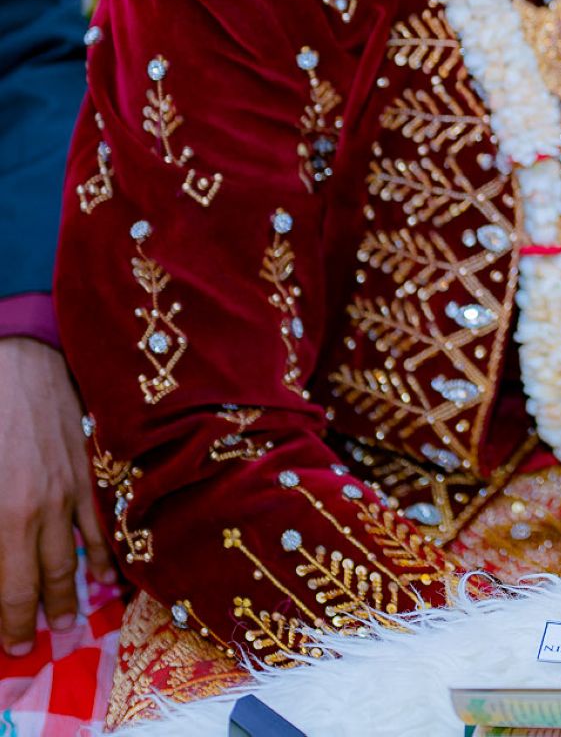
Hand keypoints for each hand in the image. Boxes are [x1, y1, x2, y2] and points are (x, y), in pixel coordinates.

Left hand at [0, 337, 109, 654]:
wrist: (23, 361)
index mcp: (8, 516)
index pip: (12, 586)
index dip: (11, 620)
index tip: (13, 645)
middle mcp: (44, 510)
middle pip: (47, 577)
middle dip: (41, 614)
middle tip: (39, 641)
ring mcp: (73, 489)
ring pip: (78, 553)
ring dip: (74, 590)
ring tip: (72, 619)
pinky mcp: (91, 468)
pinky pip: (101, 519)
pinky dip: (104, 548)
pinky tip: (105, 569)